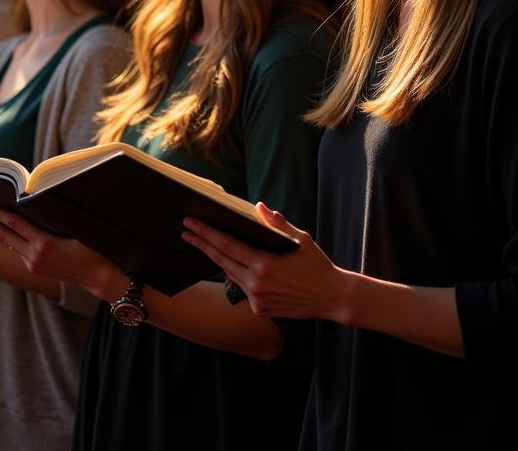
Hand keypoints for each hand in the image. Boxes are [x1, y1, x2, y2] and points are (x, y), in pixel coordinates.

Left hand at [0, 202, 119, 297]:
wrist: (100, 278)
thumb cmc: (93, 249)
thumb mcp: (75, 229)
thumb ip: (54, 219)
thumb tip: (34, 204)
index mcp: (44, 244)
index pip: (14, 224)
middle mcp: (35, 256)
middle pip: (5, 235)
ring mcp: (34, 264)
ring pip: (10, 243)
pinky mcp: (36, 269)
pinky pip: (19, 251)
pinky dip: (10, 239)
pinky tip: (5, 233)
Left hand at [182, 204, 350, 321]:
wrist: (332, 298)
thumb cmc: (317, 265)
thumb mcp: (301, 239)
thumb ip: (277, 223)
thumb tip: (260, 207)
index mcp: (264, 264)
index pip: (227, 245)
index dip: (206, 233)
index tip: (190, 223)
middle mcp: (257, 284)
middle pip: (221, 260)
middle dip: (202, 243)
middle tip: (185, 230)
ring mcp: (257, 299)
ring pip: (229, 274)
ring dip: (216, 258)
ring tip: (202, 242)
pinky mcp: (259, 309)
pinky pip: (241, 287)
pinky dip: (236, 274)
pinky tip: (230, 264)